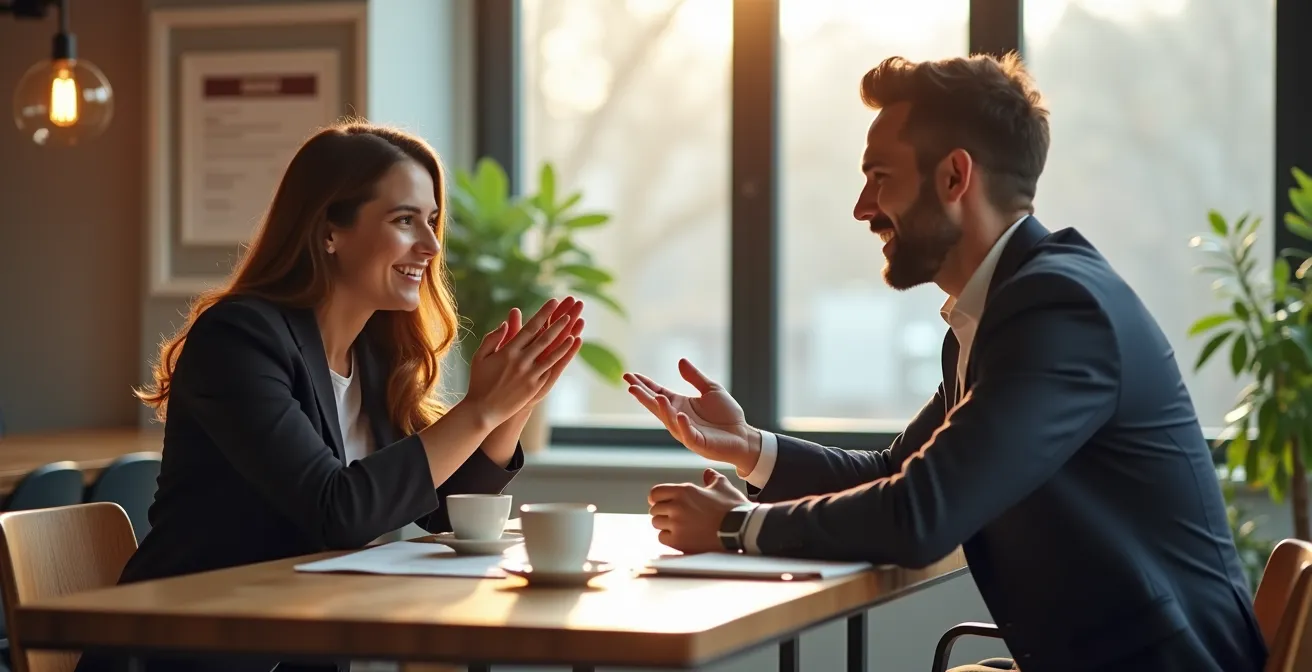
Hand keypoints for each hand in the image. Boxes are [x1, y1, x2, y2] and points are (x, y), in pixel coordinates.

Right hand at [463, 297, 578, 425]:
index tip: (553, 302)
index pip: (530, 328)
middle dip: (558, 323)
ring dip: (564, 339)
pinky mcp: (535, 386)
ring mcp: (530, 375)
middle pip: (544, 338)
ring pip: (551, 354)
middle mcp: (521, 361)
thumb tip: (505, 323)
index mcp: (507, 351)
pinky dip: (561, 356)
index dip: (543, 314)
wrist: (484, 410)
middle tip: (569, 311)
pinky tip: (569, 348)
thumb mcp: (480, 357)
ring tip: (575, 327)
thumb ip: (492, 338)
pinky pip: (551, 368)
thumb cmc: (479, 381)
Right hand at [624, 359, 761, 473]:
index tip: (629, 376)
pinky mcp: (698, 443)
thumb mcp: (711, 389)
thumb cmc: (727, 414)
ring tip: (656, 396)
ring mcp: (686, 431)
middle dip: (643, 396)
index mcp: (680, 405)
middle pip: (657, 406)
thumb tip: (680, 360)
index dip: (644, 385)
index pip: (657, 393)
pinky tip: (679, 414)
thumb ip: (695, 377)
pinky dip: (682, 425)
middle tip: (630, 385)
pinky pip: (688, 434)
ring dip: (662, 409)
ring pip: (669, 420)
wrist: (743, 435)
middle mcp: (678, 418)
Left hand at [649, 468, 749, 553]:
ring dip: (665, 525)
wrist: (741, 529)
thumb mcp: (723, 486)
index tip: (661, 502)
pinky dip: (668, 537)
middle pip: (654, 509)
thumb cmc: (733, 506)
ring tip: (678, 526)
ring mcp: (677, 525)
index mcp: (684, 491)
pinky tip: (680, 536)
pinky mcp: (679, 541)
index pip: (655, 493)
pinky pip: (662, 538)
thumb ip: (712, 477)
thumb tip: (707, 473)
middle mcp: (677, 506)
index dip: (657, 498)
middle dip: (662, 512)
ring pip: (657, 524)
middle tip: (673, 516)